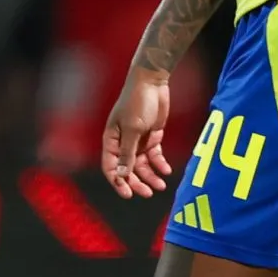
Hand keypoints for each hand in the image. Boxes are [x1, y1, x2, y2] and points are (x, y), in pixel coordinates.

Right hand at [101, 64, 173, 198]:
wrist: (152, 82)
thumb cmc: (137, 102)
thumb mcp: (132, 129)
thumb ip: (127, 153)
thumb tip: (121, 175)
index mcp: (111, 140)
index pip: (111, 167)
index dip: (118, 182)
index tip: (128, 194)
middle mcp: (122, 143)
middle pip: (128, 169)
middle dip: (137, 182)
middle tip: (148, 193)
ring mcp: (137, 140)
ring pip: (142, 165)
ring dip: (150, 176)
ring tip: (161, 185)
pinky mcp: (151, 136)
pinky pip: (154, 155)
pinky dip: (160, 164)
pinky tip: (166, 170)